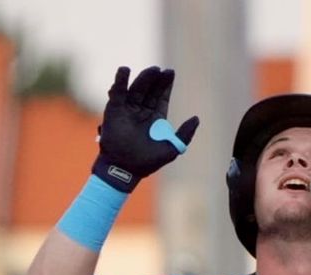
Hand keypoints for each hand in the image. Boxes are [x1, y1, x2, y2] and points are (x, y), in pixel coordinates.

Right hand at [91, 66, 198, 191]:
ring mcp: (127, 109)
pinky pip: (117, 92)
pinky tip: (124, 70)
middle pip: (150, 90)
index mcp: (156, 118)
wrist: (125, 169)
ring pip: (136, 89)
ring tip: (152, 70)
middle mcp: (142, 111)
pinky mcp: (113, 110)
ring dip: (143, 78)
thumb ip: (185, 134)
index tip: (171, 72)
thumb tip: (196, 118)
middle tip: (163, 70)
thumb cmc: (148, 162)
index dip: (166, 85)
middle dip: (156, 79)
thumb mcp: (172, 148)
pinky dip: (120, 81)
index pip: (162, 97)